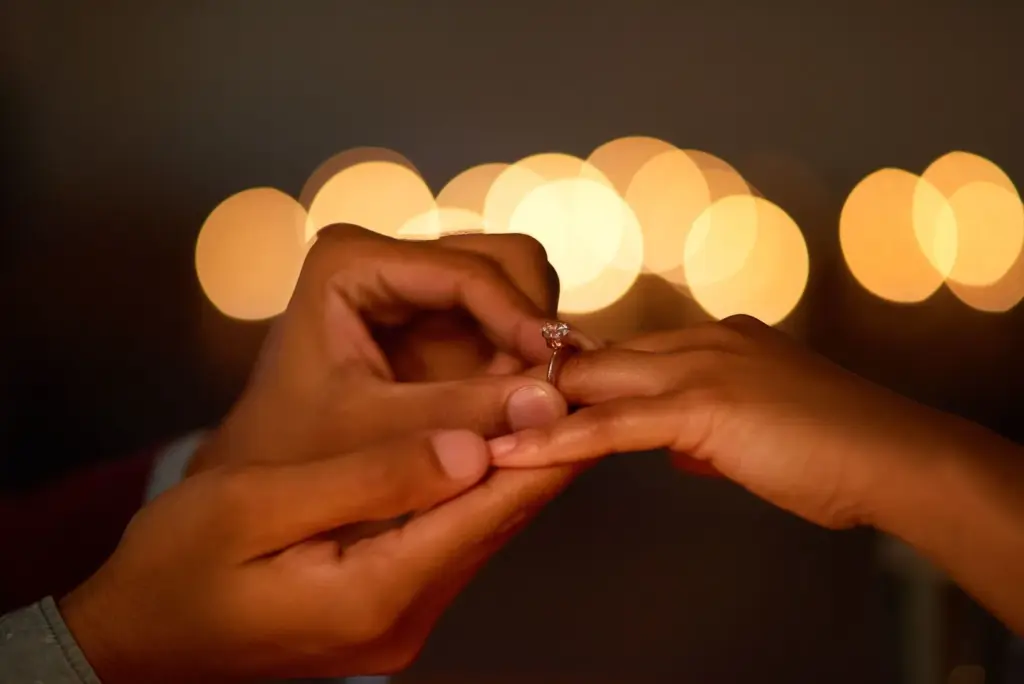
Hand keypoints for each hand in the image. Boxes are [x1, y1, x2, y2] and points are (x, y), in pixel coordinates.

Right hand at [61, 429, 565, 681]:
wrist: (138, 640)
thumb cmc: (177, 566)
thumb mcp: (255, 506)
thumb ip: (367, 477)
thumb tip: (470, 446)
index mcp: (374, 593)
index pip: (484, 513)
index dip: (539, 451)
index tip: (579, 398)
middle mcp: (404, 617)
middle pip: (495, 525)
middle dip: (540, 455)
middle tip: (575, 387)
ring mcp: (400, 622)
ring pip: (480, 534)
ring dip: (514, 472)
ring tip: (546, 406)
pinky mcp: (388, 611)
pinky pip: (451, 545)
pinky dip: (476, 495)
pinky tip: (488, 451)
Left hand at [193, 225, 562, 470]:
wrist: (263, 479)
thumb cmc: (294, 452)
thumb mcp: (373, 433)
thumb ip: (458, 414)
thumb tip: (555, 404)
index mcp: (352, 259)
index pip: (466, 269)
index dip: (520, 316)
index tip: (562, 370)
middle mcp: (391, 257)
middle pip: (505, 260)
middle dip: (533, 323)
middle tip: (554, 389)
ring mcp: (420, 285)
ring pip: (516, 287)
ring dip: (534, 341)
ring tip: (539, 401)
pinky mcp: (441, 320)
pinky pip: (506, 323)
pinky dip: (524, 359)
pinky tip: (527, 402)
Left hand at [491, 315, 981, 528]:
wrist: (894, 457)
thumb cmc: (837, 452)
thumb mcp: (758, 434)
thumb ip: (707, 431)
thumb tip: (675, 447)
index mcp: (713, 342)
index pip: (623, 354)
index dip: (570, 378)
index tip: (524, 395)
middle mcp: (700, 341)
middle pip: (596, 358)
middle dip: (534, 383)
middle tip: (475, 402)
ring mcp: (701, 367)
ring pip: (594, 384)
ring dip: (530, 409)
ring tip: (473, 429)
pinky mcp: (703, 405)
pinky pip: (612, 424)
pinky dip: (558, 441)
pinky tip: (514, 456)